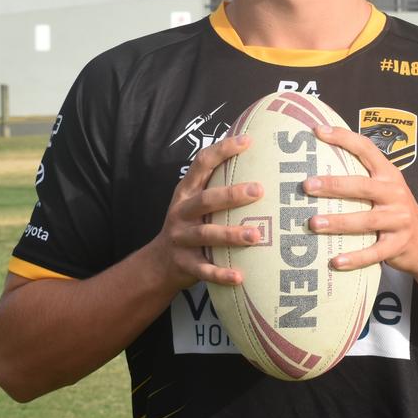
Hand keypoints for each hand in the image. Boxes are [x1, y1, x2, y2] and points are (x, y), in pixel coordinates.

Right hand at [152, 135, 263, 288]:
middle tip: (259, 190)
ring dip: (231, 234)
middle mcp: (181, 212)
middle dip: (232, 195)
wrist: (158, 263)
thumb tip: (258, 159)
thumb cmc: (189, 225)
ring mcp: (181, 239)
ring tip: (256, 235)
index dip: (223, 150)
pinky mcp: (185, 264)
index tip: (247, 141)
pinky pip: (204, 270)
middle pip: (206, 200)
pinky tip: (239, 276)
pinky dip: (221, 273)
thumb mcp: (194, 201)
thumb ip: (216, 184)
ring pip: (207, 235)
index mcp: (186, 191)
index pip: (202, 163)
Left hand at [302, 124, 417, 274]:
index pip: (366, 149)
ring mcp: (399, 220)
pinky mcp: (398, 245)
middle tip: (307, 185)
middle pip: (361, 186)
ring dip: (338, 222)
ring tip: (313, 224)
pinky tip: (335, 261)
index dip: (343, 138)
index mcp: (389, 174)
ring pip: (365, 220)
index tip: (318, 131)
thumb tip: (315, 165)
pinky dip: (354, 258)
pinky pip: (374, 253)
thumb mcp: (384, 187)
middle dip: (333, 184)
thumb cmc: (393, 209)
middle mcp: (395, 193)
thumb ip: (360, 176)